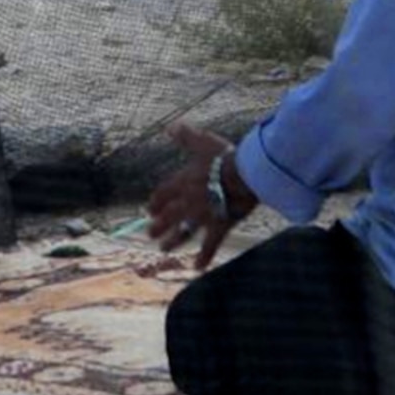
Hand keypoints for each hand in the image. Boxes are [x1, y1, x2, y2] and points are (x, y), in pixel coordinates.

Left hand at [145, 122, 251, 271]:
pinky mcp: (219, 226)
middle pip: (168, 216)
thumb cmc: (225, 156)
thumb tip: (170, 126)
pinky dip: (203, 257)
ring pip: (183, 232)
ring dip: (172, 241)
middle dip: (158, 226)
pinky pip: (209, 245)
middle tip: (149, 234)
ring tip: (163, 250)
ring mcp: (202, 216)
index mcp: (184, 181)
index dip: (156, 202)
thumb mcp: (203, 141)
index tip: (149, 210)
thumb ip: (186, 136)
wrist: (244, 175)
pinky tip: (197, 267)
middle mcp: (188, 201)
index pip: (163, 193)